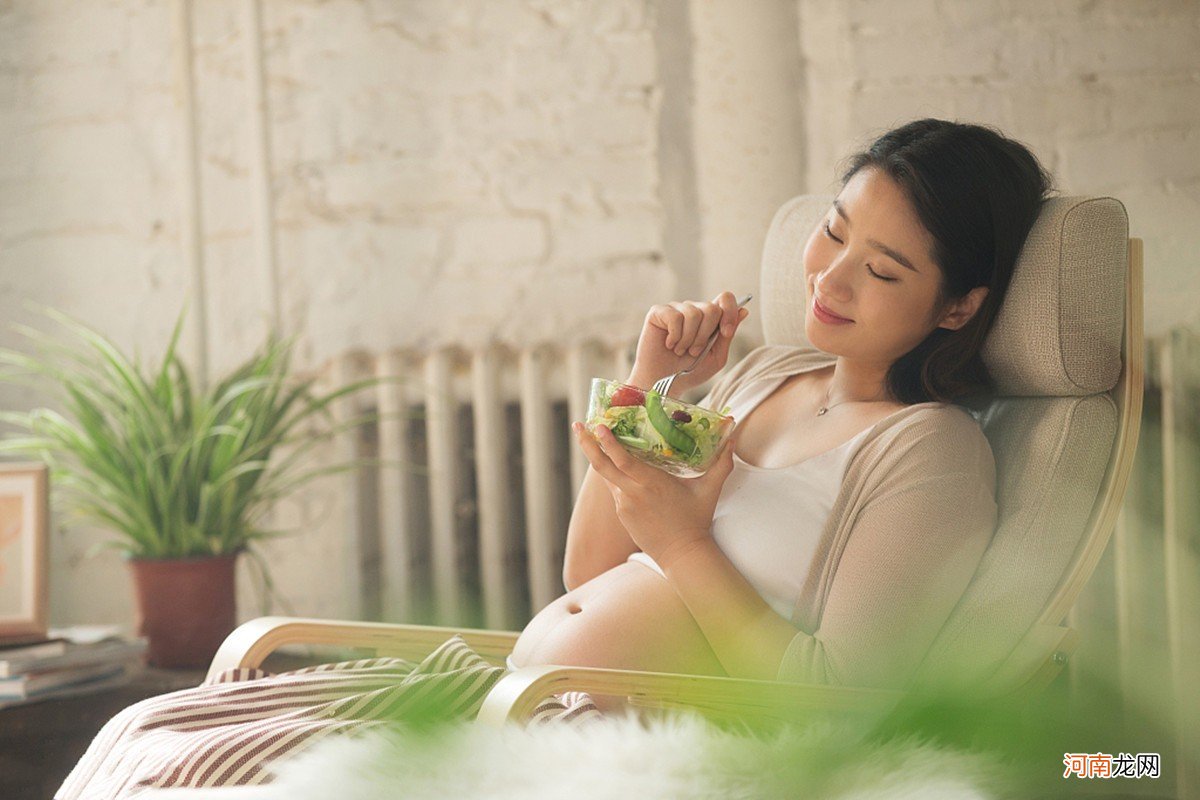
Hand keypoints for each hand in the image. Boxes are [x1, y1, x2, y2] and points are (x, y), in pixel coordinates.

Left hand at [571, 419, 739, 569]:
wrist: (682, 555)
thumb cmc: (696, 521)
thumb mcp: (710, 491)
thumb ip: (722, 462)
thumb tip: (734, 435)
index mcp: (651, 484)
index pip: (623, 461)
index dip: (608, 443)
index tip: (598, 426)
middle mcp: (632, 494)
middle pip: (602, 466)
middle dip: (587, 444)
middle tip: (578, 424)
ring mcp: (624, 505)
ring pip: (606, 476)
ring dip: (597, 456)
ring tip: (590, 436)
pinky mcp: (622, 514)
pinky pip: (614, 489)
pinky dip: (611, 474)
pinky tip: (611, 462)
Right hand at [629, 291, 749, 394]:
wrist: (662, 384)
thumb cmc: (688, 372)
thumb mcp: (716, 357)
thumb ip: (727, 335)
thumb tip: (744, 310)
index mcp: (709, 319)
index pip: (725, 298)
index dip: (730, 312)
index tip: (726, 333)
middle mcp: (693, 310)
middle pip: (711, 308)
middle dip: (705, 335)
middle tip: (694, 351)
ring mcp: (675, 309)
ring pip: (693, 313)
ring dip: (688, 339)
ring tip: (680, 351)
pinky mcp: (658, 312)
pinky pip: (675, 317)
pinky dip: (674, 336)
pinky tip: (668, 345)